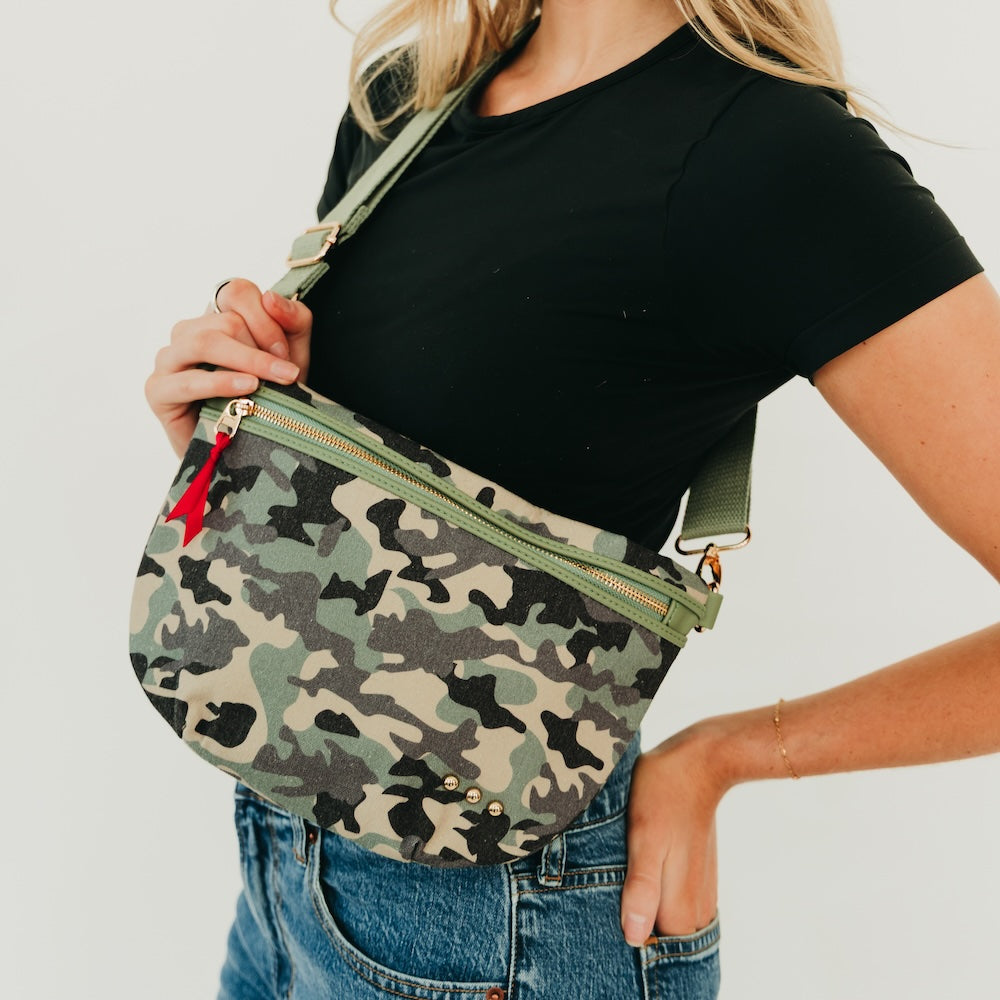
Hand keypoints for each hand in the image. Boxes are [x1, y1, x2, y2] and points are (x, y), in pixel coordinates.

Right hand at [145, 279, 312, 456]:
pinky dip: (220, 384)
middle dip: (262, 347)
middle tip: (288, 375)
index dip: (267, 320)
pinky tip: (247, 391)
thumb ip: (294, 321)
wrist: (250, 452)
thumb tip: (270, 297)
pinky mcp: (158, 390)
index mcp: (216, 317)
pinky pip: (188, 380)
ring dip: (246, 361)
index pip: (236, 291)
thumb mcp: (294, 358)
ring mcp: (169, 359)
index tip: (288, 356)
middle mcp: (189, 332)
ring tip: (272, 381)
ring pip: (204, 341)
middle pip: (225, 320)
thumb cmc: (271, 401)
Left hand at [620, 724, 727, 944]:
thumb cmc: (664, 794)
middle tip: (609, 876)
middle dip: (625, 916)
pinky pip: (668, 902)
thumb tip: (635, 936)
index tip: (601, 903)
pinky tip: (633, 867)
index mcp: (682, 910)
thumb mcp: (645, 837)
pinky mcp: (696, 879)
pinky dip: (649, 893)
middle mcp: (696, 912)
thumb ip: (642, 888)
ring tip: (619, 869)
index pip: (643, 947)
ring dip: (637, 903)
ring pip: (660, 919)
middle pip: (653, 935)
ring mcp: (699, 896)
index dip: (616, 929)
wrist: (698, 764)